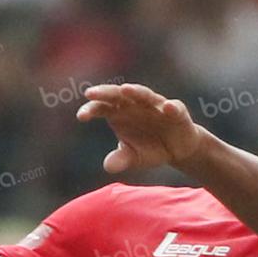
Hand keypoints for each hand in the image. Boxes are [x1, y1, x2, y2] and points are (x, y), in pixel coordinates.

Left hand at [76, 83, 205, 173]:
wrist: (176, 150)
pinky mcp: (176, 111)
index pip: (101, 107)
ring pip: (144, 95)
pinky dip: (171, 107)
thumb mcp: (134, 157)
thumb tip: (108, 166)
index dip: (91, 109)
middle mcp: (135, 104)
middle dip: (105, 93)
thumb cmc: (150, 148)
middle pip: (118, 95)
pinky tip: (167, 107)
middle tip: (90, 93)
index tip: (81, 116)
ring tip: (126, 90)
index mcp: (119, 113)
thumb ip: (121, 159)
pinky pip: (174, 107)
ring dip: (136, 91)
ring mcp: (155, 105)